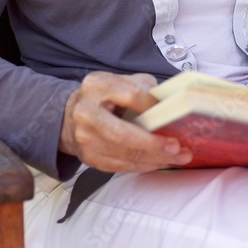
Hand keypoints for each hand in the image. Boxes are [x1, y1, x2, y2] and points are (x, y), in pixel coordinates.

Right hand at [59, 70, 192, 172]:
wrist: (72, 115)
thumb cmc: (104, 96)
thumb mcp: (121, 81)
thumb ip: (143, 88)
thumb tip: (170, 104)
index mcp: (97, 85)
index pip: (130, 95)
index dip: (152, 106)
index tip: (171, 114)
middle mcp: (86, 112)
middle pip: (123, 133)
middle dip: (153, 143)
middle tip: (176, 147)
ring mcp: (85, 137)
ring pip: (123, 154)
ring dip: (154, 159)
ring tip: (176, 157)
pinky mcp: (88, 157)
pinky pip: (119, 166)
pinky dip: (142, 166)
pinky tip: (158, 162)